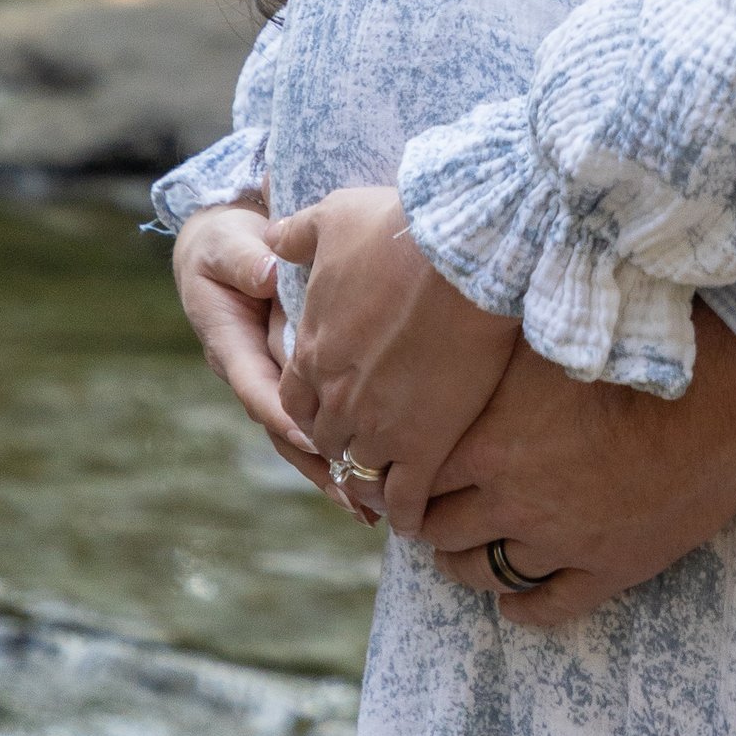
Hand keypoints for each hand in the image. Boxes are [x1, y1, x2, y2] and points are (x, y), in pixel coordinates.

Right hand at [171, 205, 352, 510]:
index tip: (314, 438)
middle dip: (317, 465)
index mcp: (231, 346)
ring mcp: (275, 381)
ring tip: (369, 509)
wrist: (228, 245)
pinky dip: (344, 451)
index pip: (259, 387)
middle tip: (353, 497)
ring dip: (334, 471)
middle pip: (284, 430)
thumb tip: (267, 275)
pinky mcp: (299, 382)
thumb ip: (247, 261)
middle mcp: (253, 373)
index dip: (285, 415)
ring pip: (302, 438)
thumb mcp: (227, 246)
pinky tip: (374, 481)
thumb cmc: (226, 245)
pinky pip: (321, 421)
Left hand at [269, 190, 520, 536]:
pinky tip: (413, 520)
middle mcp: (336, 396)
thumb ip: (297, 235)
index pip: (294, 398)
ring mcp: (379, 425)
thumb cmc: (398, 229)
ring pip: (363, 471)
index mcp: (313, 350)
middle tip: (365, 450)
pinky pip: (406, 495)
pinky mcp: (423, 443)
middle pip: (328, 438)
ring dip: (372, 481)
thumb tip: (273, 239)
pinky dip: (407, 511)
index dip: (310, 407)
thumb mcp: (333, 216)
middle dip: (343, 443)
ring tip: (387, 493)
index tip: (329, 410)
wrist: (462, 256)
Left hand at [415, 306, 735, 628]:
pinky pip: (550, 607)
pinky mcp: (609, 569)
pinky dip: (523, 609)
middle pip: (443, 532)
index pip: (420, 478)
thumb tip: (453, 340)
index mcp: (490, 444)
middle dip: (430, 526)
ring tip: (462, 559)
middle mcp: (514, 500)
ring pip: (487, 572)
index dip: (410, 479)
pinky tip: (513, 603)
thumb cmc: (632, 355)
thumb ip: (494, 356)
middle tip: (431, 518)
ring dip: (465, 568)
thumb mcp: (546, 340)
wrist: (721, 395)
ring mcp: (561, 543)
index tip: (411, 478)